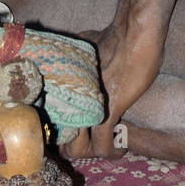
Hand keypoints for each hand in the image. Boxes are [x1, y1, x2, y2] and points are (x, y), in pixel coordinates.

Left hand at [62, 21, 164, 159]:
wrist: (134, 32)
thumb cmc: (113, 37)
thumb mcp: (84, 50)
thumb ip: (78, 63)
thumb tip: (74, 58)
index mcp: (61, 87)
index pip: (50, 123)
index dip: (64, 135)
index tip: (79, 135)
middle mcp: (69, 98)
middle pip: (61, 142)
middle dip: (76, 149)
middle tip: (91, 144)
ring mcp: (87, 106)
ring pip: (78, 149)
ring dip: (93, 153)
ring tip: (106, 147)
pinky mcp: (108, 110)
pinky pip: (103, 144)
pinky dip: (112, 152)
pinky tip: (120, 149)